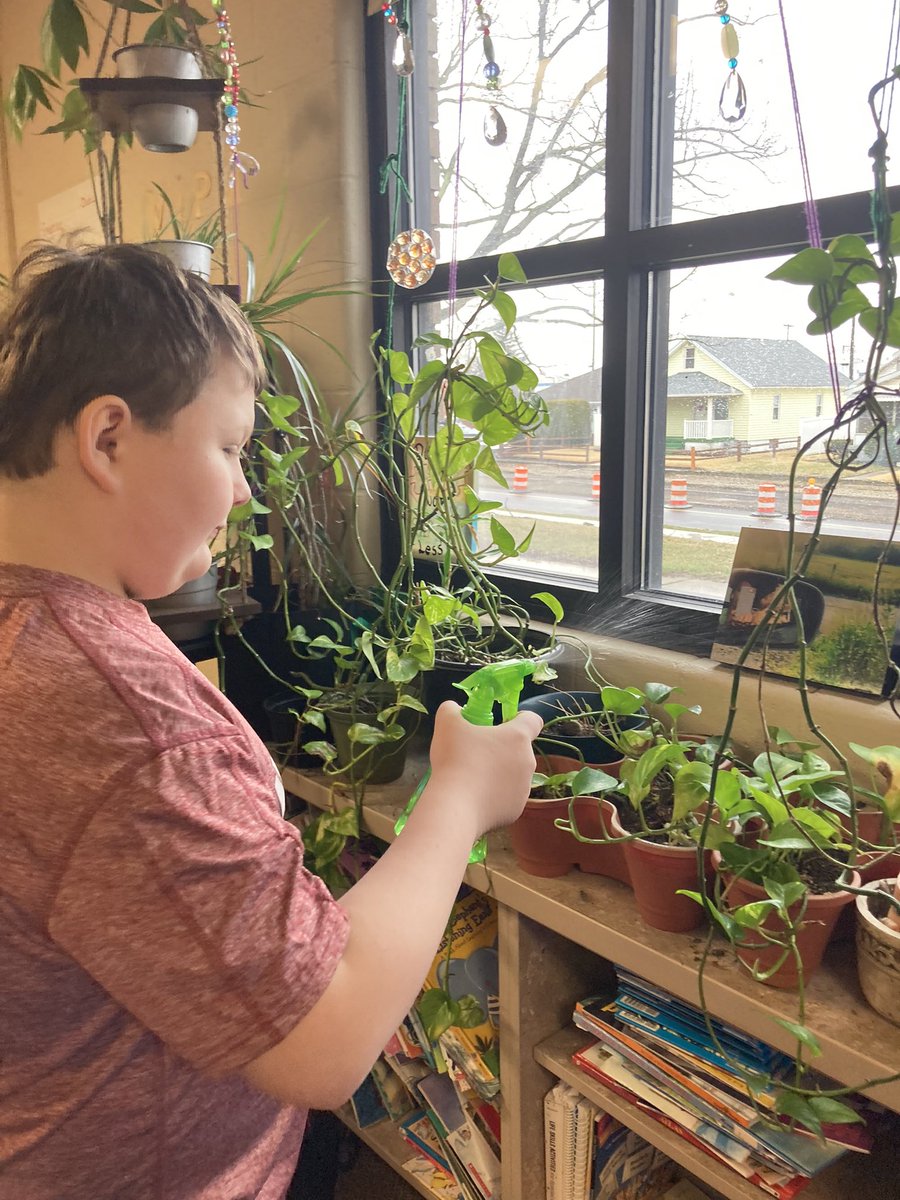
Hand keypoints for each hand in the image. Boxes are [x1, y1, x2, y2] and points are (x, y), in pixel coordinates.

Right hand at [426, 701, 542, 835]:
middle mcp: (528, 762)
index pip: (533, 720)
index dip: (519, 718)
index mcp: (518, 737)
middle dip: (501, 750)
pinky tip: (474, 798)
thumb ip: (451, 710)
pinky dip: (494, 797)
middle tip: (475, 753)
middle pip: (519, 750)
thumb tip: (453, 709)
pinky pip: (506, 798)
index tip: (501, 724)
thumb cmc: (456, 759)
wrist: (456, 807)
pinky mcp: (516, 811)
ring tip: (472, 779)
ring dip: (498, 774)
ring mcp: (524, 789)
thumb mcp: (447, 724)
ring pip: (513, 775)